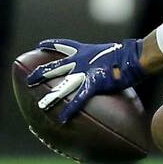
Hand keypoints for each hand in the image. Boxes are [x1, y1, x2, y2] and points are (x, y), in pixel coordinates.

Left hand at [27, 38, 145, 122]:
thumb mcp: (112, 53)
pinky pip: (79, 99)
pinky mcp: (93, 83)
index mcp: (85, 51)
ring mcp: (86, 72)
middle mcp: (81, 61)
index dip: (52, 44)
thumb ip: (105, 58)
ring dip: (52, 97)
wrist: (133, 56)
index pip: (64, 45)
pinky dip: (70, 110)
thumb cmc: (128, 54)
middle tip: (29, 80)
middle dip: (41, 73)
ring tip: (41, 106)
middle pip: (56, 67)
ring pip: (64, 86)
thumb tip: (111, 62)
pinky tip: (62, 119)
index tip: (40, 44)